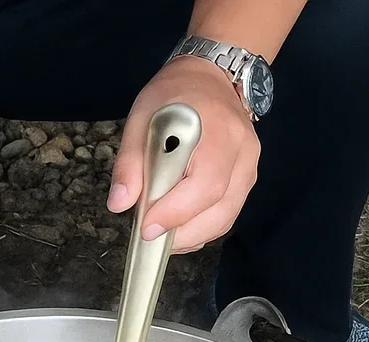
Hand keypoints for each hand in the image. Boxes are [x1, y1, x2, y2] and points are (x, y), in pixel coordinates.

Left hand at [108, 57, 260, 253]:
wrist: (210, 77)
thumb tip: (119, 203)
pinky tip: (180, 228)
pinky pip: (228, 213)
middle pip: (221, 208)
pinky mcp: (247, 178)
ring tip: (163, 236)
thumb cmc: (175, 94)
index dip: (177, 211)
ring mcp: (249, 166)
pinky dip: (202, 229)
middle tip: (151, 238)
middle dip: (183, 232)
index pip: (206, 183)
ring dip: (193, 236)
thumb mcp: (142, 116)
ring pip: (226, 217)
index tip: (147, 226)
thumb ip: (130, 161)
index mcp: (218, 129)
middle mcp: (243, 151)